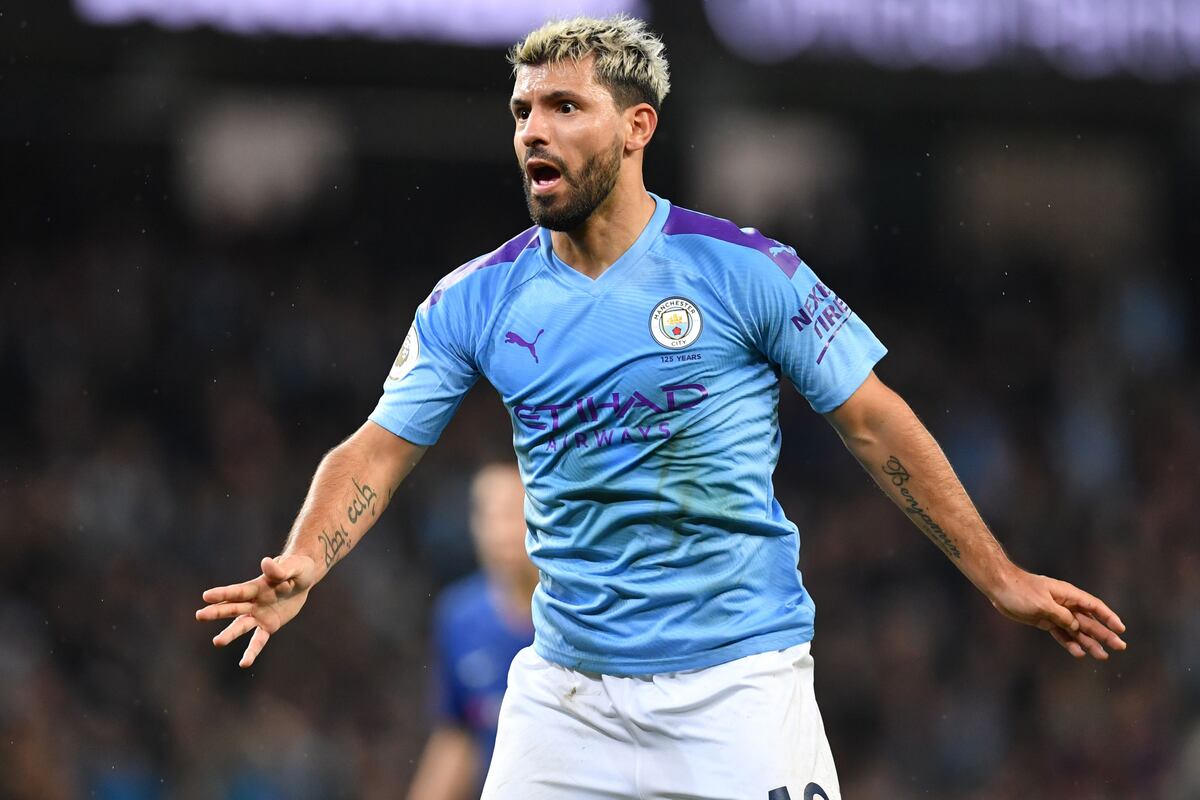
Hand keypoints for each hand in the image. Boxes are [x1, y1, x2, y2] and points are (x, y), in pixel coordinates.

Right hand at [195, 554, 316, 667]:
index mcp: (257, 586)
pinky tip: (244, 664)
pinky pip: (259, 640)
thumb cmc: (297, 567)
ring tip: (217, 642)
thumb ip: (279, 570)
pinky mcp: (268, 626)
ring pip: (241, 626)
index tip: (205, 596)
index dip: (223, 593)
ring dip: (230, 634)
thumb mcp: (293, 567)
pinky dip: (252, 652)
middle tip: (199, 615)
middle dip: (217, 611)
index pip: (238, 591)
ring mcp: (259, 615)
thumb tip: (266, 562)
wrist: (304, 579)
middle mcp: (254, 601)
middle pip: (234, 608)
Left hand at [987, 568, 1126, 659]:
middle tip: (1120, 647)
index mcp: (1068, 595)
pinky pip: (1061, 634)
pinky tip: (1078, 653)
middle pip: (1089, 621)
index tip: (1121, 629)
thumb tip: (1076, 626)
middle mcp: (1064, 604)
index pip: (1094, 606)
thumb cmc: (1020, 590)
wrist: (1000, 587)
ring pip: (1076, 630)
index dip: (1108, 617)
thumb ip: (1061, 615)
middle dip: (1104, 634)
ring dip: (1089, 642)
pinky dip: (1069, 643)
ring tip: (1103, 656)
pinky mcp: (1045, 621)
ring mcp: (1055, 613)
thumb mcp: (1042, 603)